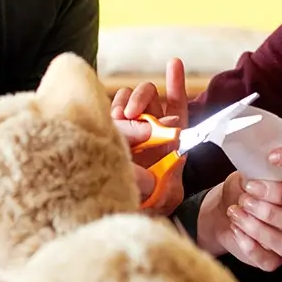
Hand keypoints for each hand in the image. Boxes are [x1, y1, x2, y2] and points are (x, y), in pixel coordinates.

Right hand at [111, 59, 188, 215]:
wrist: (123, 218)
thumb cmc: (151, 206)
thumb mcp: (167, 191)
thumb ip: (172, 169)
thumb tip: (173, 142)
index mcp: (168, 139)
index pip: (175, 106)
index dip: (176, 84)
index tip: (173, 63)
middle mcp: (147, 131)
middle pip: (147, 97)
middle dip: (142, 96)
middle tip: (133, 113)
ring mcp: (125, 131)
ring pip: (125, 101)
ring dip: (123, 104)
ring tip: (121, 121)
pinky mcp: (106, 134)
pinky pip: (107, 113)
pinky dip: (108, 112)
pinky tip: (111, 123)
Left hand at [198, 172, 281, 271]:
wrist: (224, 207)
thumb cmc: (244, 189)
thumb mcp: (252, 173)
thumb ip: (263, 171)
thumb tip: (263, 165)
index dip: (279, 193)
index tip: (252, 186)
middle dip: (269, 213)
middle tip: (245, 201)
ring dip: (258, 229)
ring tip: (237, 214)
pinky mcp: (274, 260)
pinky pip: (270, 261)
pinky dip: (250, 246)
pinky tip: (236, 229)